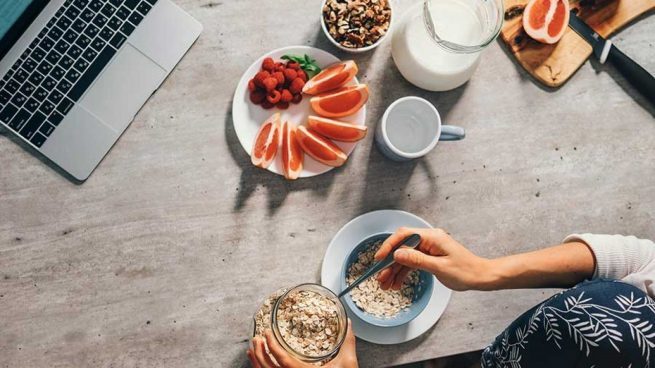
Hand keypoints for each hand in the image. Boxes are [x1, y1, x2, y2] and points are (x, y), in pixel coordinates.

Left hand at [247, 319, 357, 367]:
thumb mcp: (348, 363)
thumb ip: (347, 342)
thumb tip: (349, 323)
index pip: (282, 359)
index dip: (272, 345)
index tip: (266, 333)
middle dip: (260, 352)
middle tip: (256, 338)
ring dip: (257, 361)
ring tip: (253, 349)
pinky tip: (257, 363)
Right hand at [374, 227, 491, 290]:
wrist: (480, 276)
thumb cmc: (465, 271)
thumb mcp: (439, 267)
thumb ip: (417, 260)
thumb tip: (398, 254)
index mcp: (431, 237)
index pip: (404, 236)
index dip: (389, 246)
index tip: (379, 258)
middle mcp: (428, 240)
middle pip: (402, 247)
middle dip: (389, 263)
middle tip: (380, 277)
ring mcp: (428, 248)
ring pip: (405, 257)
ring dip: (394, 270)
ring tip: (385, 285)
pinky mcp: (429, 257)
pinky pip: (412, 263)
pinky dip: (403, 273)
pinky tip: (396, 283)